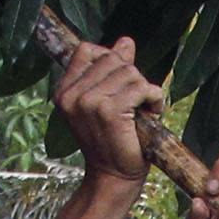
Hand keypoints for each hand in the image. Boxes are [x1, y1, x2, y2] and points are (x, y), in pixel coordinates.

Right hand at [54, 37, 163, 190]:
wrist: (113, 177)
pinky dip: (154, 97)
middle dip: (131, 76)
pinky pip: (140, 87)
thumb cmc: (111, 141)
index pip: (87, 50)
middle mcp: (72, 95)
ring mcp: (89, 102)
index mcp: (64, 91)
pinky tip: (153, 112)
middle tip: (137, 100)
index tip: (121, 82)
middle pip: (112, 59)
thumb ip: (112, 71)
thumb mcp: (105, 102)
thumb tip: (125, 41)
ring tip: (144, 108)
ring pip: (129, 72)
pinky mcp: (109, 111)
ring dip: (144, 88)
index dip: (111, 59)